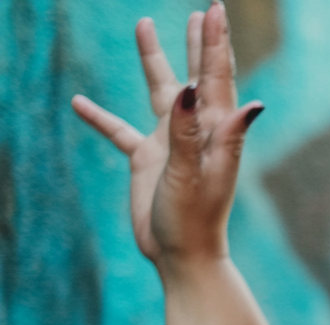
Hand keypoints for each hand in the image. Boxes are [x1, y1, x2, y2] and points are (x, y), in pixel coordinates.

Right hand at [71, 2, 260, 272]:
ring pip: (162, 91)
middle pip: (197, 75)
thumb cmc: (193, 218)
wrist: (182, 257)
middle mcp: (196, 130)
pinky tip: (78, 102)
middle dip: (198, 42)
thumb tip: (194, 86)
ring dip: (154, 59)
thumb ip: (190, 129)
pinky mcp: (148, 160)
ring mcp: (172, 143)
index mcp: (213, 130)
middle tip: (201, 10)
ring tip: (144, 24)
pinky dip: (101, 117)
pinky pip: (121, 131)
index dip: (214, 41)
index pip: (214, 75)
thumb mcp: (190, 172)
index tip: (213, 9)